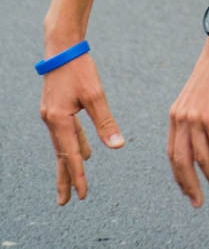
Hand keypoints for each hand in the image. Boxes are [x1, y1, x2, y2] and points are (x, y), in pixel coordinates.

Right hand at [39, 54, 124, 204]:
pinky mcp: (55, 107)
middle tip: (65, 202)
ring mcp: (51, 115)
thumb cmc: (79, 68)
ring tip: (75, 179)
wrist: (61, 46)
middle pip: (61, 156)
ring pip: (62, 144)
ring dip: (70, 162)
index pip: (71, 156)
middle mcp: (51, 121)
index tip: (82, 195)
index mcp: (59, 121)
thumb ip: (105, 122)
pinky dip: (73, 143)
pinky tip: (85, 149)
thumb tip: (118, 147)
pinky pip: (64, 132)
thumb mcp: (95, 95)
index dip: (78, 176)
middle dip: (65, 178)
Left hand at [168, 39, 208, 206]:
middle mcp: (182, 119)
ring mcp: (197, 118)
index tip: (188, 192)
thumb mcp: (198, 97)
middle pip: (182, 163)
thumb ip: (195, 118)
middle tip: (199, 204)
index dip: (179, 176)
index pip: (172, 154)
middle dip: (191, 187)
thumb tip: (203, 140)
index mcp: (175, 115)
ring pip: (203, 160)